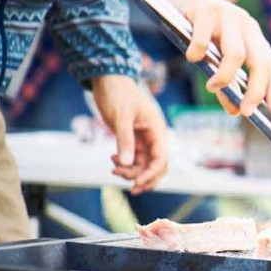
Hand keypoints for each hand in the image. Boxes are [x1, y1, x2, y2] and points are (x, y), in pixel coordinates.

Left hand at [90, 76, 168, 194]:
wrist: (108, 81)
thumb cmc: (118, 94)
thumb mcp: (120, 117)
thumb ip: (124, 140)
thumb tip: (125, 163)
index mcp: (157, 130)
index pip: (161, 158)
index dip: (151, 174)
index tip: (137, 184)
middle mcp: (154, 138)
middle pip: (157, 166)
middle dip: (145, 179)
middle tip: (130, 189)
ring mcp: (144, 140)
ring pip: (144, 166)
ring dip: (131, 173)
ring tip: (113, 169)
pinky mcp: (133, 141)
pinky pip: (134, 160)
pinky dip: (124, 165)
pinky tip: (112, 159)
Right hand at [152, 0, 270, 114]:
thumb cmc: (196, 28)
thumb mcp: (215, 55)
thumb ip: (227, 81)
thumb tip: (234, 111)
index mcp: (252, 34)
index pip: (270, 63)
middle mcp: (244, 24)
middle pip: (259, 61)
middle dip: (256, 90)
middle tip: (246, 111)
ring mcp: (225, 15)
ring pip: (236, 53)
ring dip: (225, 77)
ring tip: (212, 87)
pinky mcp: (203, 10)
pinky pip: (204, 40)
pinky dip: (198, 54)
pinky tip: (191, 58)